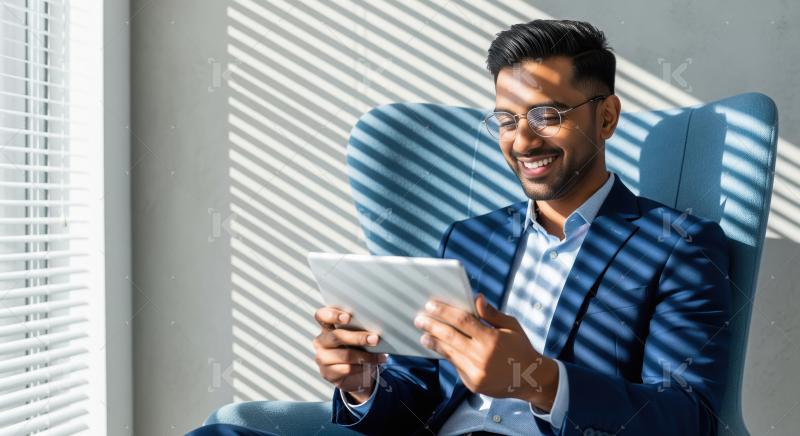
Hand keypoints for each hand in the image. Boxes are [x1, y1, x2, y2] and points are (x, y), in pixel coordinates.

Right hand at [313, 306, 386, 402]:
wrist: (355, 375)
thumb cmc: (356, 349)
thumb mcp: (356, 336)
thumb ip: (359, 329)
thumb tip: (375, 327)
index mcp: (327, 327)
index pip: (321, 316)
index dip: (332, 315)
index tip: (348, 317)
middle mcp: (321, 341)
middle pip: (336, 336)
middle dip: (358, 337)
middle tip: (375, 339)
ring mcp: (322, 358)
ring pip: (345, 355)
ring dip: (366, 356)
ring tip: (380, 356)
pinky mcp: (327, 373)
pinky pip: (347, 369)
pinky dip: (363, 367)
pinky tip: (372, 365)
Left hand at [414, 293, 558, 408]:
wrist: (530, 379)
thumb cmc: (520, 348)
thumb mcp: (511, 327)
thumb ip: (491, 313)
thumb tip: (476, 297)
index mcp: (492, 339)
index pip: (462, 321)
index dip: (445, 311)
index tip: (431, 304)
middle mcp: (482, 356)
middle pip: (450, 337)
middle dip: (432, 326)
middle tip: (419, 318)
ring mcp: (476, 372)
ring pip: (449, 353)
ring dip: (434, 342)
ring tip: (424, 334)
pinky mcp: (473, 384)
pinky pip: (455, 366)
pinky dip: (446, 355)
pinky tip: (438, 347)